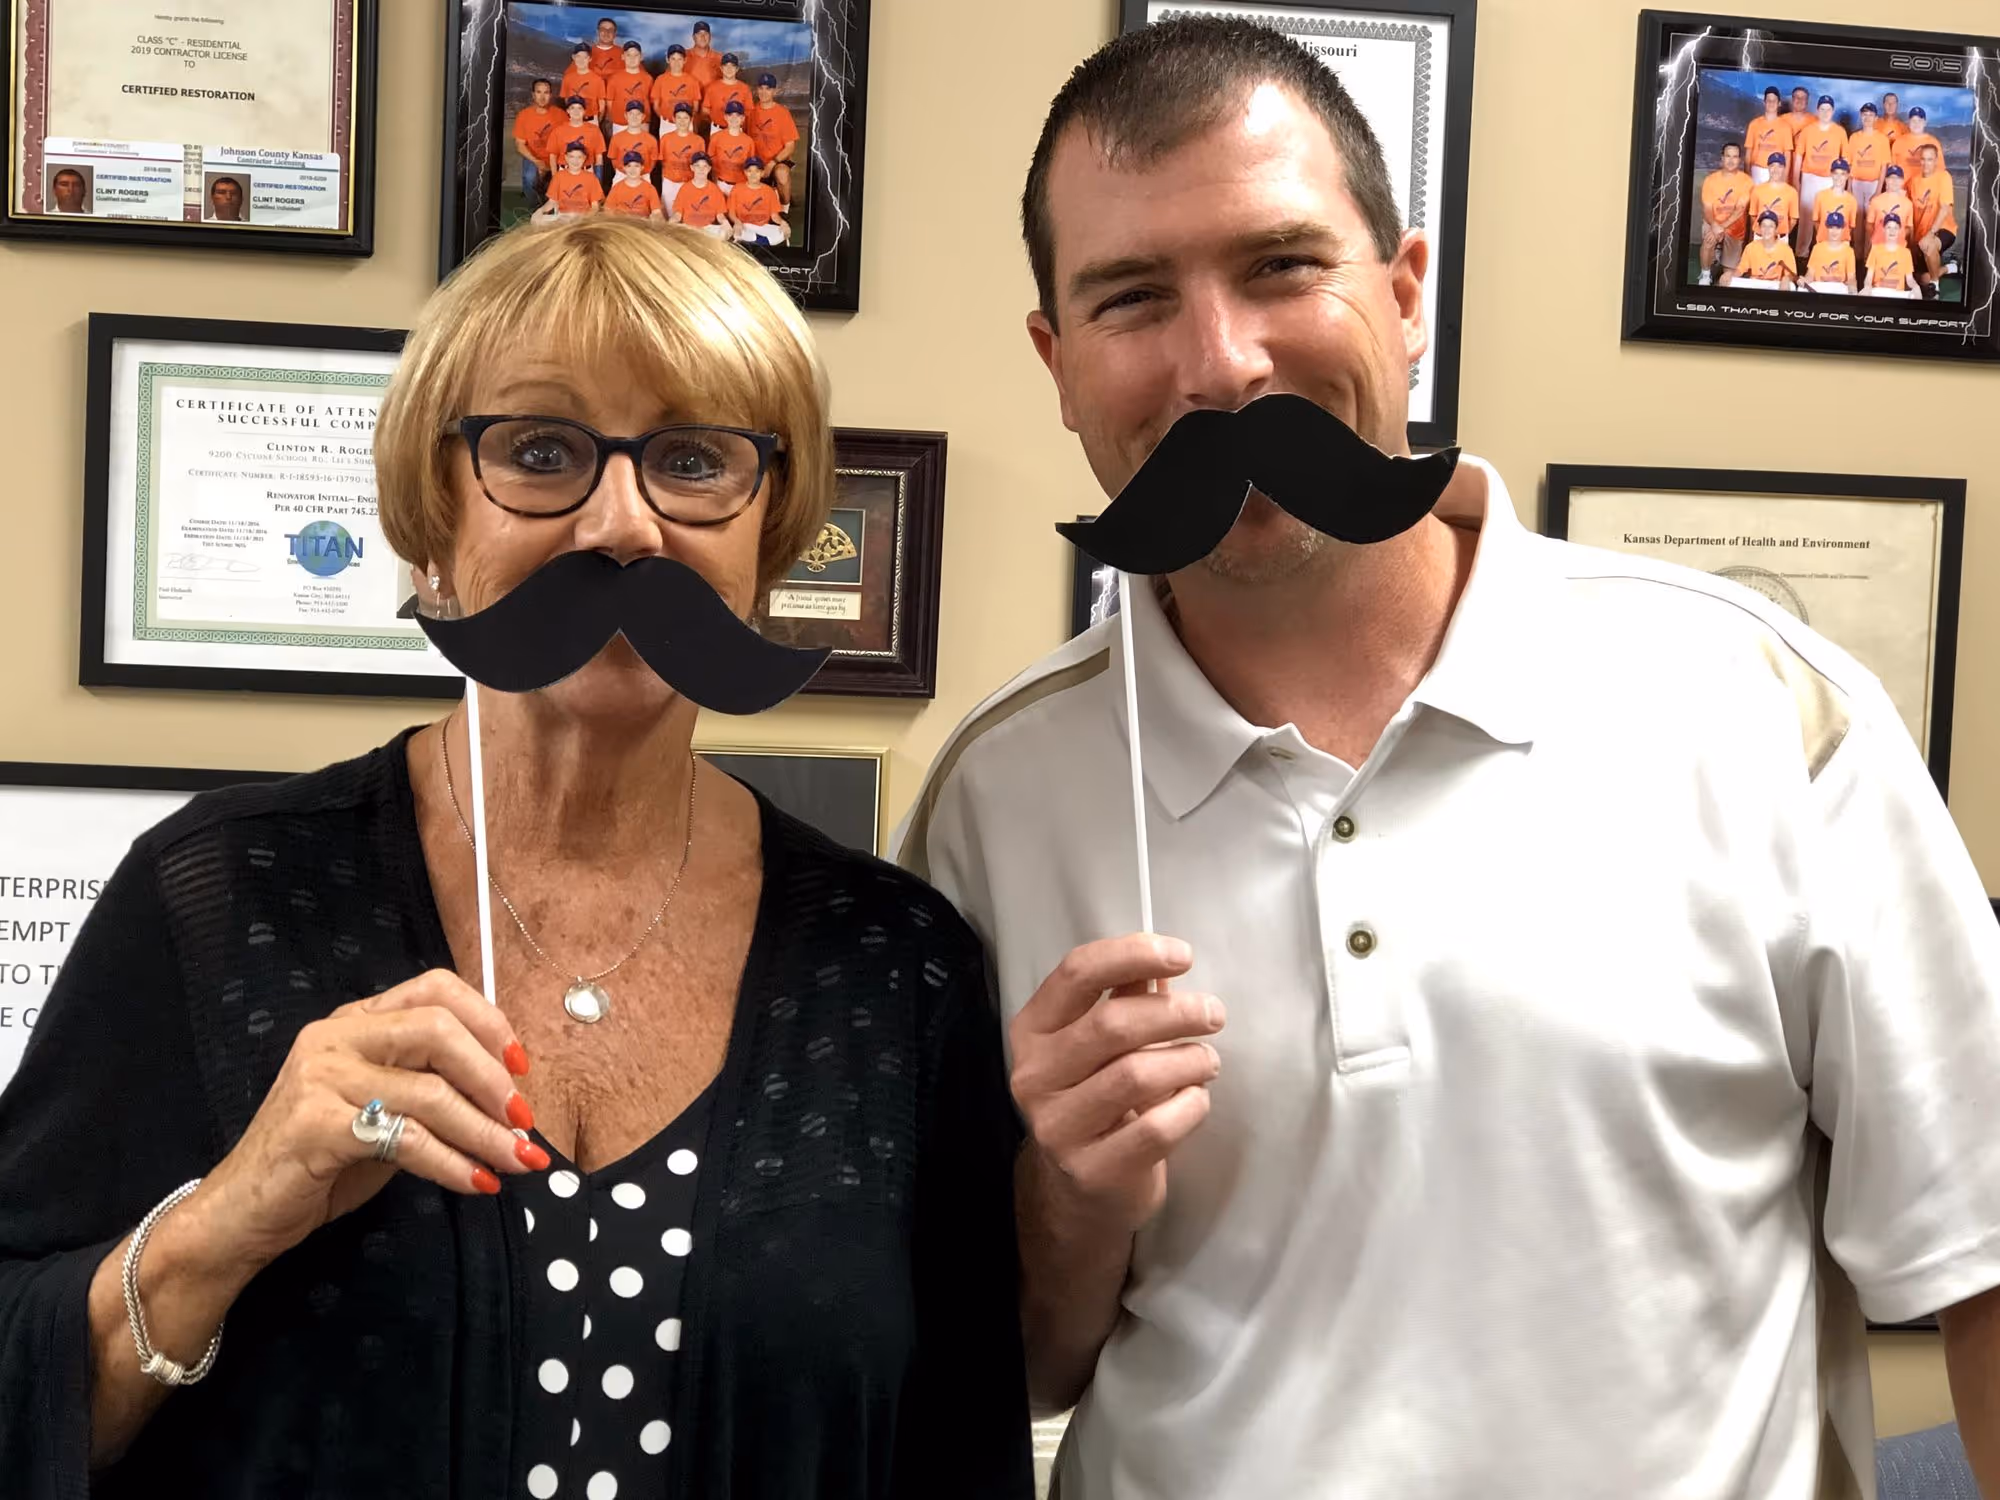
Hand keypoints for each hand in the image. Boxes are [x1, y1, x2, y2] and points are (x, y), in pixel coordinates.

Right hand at [193, 969, 541, 1278]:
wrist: (241, 1213)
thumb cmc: (320, 1162)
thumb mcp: (384, 1112)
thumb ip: (432, 1089)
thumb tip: (508, 1100)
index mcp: (356, 1020)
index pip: (435, 989)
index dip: (488, 1022)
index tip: (521, 1067)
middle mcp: (336, 1036)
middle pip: (437, 1030)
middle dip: (492, 1078)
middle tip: (523, 1121)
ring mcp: (321, 1077)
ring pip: (429, 1091)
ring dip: (485, 1131)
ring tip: (517, 1161)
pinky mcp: (315, 1124)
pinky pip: (406, 1138)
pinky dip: (451, 1162)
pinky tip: (477, 1182)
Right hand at [1009, 934, 1223, 1236]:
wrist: (1082, 1188)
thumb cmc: (1098, 1098)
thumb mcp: (1100, 1044)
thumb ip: (1126, 998)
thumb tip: (1162, 961)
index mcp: (1033, 1030)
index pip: (1076, 974)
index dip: (1132, 955)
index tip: (1182, 954)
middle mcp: (1034, 1076)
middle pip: (1110, 1025)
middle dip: (1176, 1012)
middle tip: (1213, 1014)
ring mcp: (1057, 1127)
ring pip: (1136, 1075)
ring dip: (1188, 1061)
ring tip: (1207, 1061)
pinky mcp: (1091, 1171)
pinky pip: (1156, 1128)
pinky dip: (1190, 1107)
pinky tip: (1196, 1100)